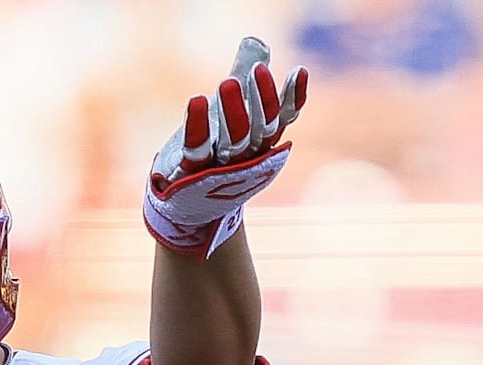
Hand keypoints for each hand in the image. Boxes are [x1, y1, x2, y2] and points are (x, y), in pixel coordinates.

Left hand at [142, 37, 307, 258]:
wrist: (184, 204)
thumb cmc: (213, 152)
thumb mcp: (229, 112)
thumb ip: (243, 77)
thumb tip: (257, 43)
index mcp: (262, 142)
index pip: (284, 118)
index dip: (293, 97)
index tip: (298, 70)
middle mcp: (248, 158)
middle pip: (262, 129)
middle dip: (261, 99)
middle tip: (257, 69)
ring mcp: (222, 169)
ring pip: (236, 142)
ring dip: (235, 112)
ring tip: (227, 82)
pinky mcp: (191, 174)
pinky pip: (197, 150)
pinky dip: (197, 126)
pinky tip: (197, 100)